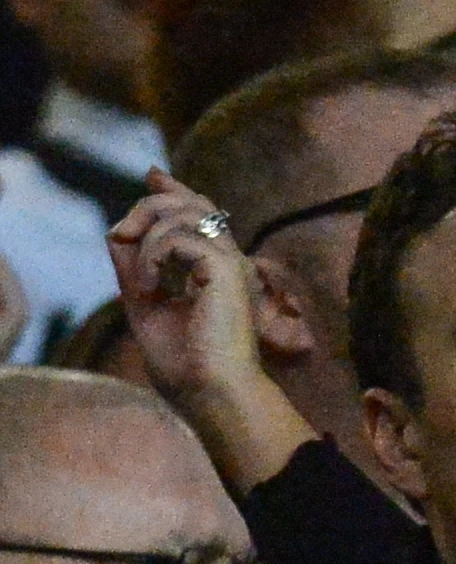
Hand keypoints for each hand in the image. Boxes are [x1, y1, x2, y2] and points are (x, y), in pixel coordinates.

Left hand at [108, 171, 313, 490]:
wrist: (211, 389)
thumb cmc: (186, 363)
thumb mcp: (146, 307)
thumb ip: (135, 271)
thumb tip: (117, 234)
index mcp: (215, 268)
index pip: (199, 213)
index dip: (174, 190)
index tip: (154, 175)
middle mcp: (228, 258)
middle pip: (189, 202)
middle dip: (147, 207)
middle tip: (119, 236)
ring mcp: (230, 260)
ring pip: (183, 213)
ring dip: (147, 238)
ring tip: (143, 280)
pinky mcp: (224, 267)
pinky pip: (178, 237)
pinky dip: (153, 257)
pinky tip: (151, 286)